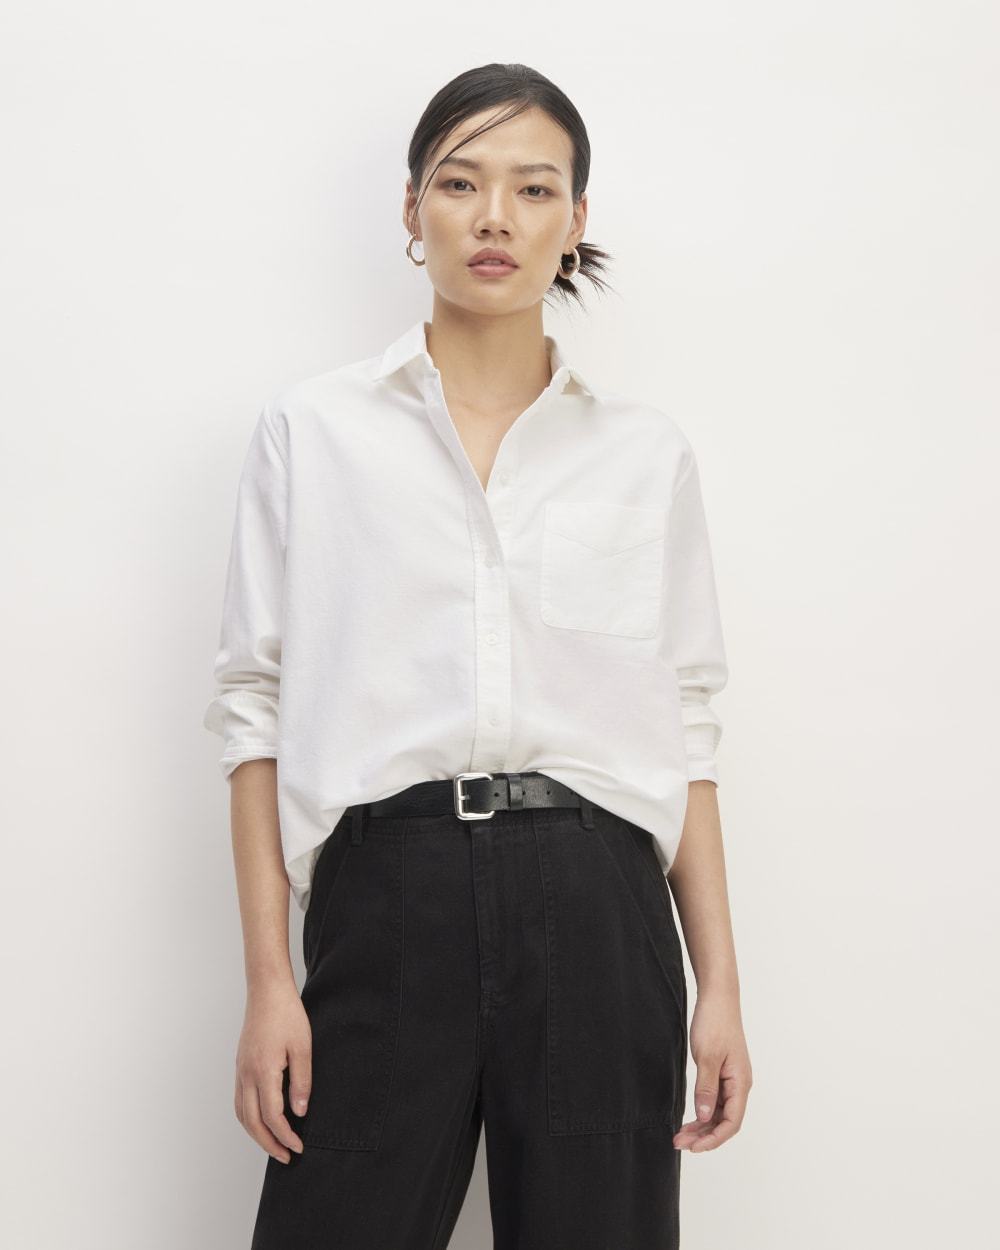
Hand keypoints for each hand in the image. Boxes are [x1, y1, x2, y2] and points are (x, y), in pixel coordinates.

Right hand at [235, 979, 311, 1161]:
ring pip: (241, 1114)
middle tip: (286, 1157)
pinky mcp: (240, 1066)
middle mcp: (247, 1075)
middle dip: (269, 1144)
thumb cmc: (287, 1014)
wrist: (267, 991)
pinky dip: (248, 1118)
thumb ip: (302, 1081)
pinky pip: (239, 1101)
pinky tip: (260, 1121)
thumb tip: (300, 1112)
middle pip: (252, 1122)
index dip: (285, 1137)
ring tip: (274, 1145)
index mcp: (264, 1071)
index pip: (272, 1116)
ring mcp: (240, 1071)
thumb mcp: (303, 1047)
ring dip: (256, 1134)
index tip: (299, 1148)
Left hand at [673, 987, 751, 1152]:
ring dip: (701, 1126)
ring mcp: (731, 1079)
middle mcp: (739, 1084)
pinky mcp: (722, 1072)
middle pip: (725, 1121)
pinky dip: (702, 1111)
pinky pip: (715, 1099)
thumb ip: (706, 1088)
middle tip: (679, 1143)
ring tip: (680, 1134)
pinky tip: (690, 1117)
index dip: (713, 1139)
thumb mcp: (707, 1056)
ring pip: (719, 1112)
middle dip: (704, 1136)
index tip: (693, 1147)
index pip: (731, 1122)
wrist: (718, 998)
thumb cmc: (715, 1023)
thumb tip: (704, 1117)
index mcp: (740, 1083)